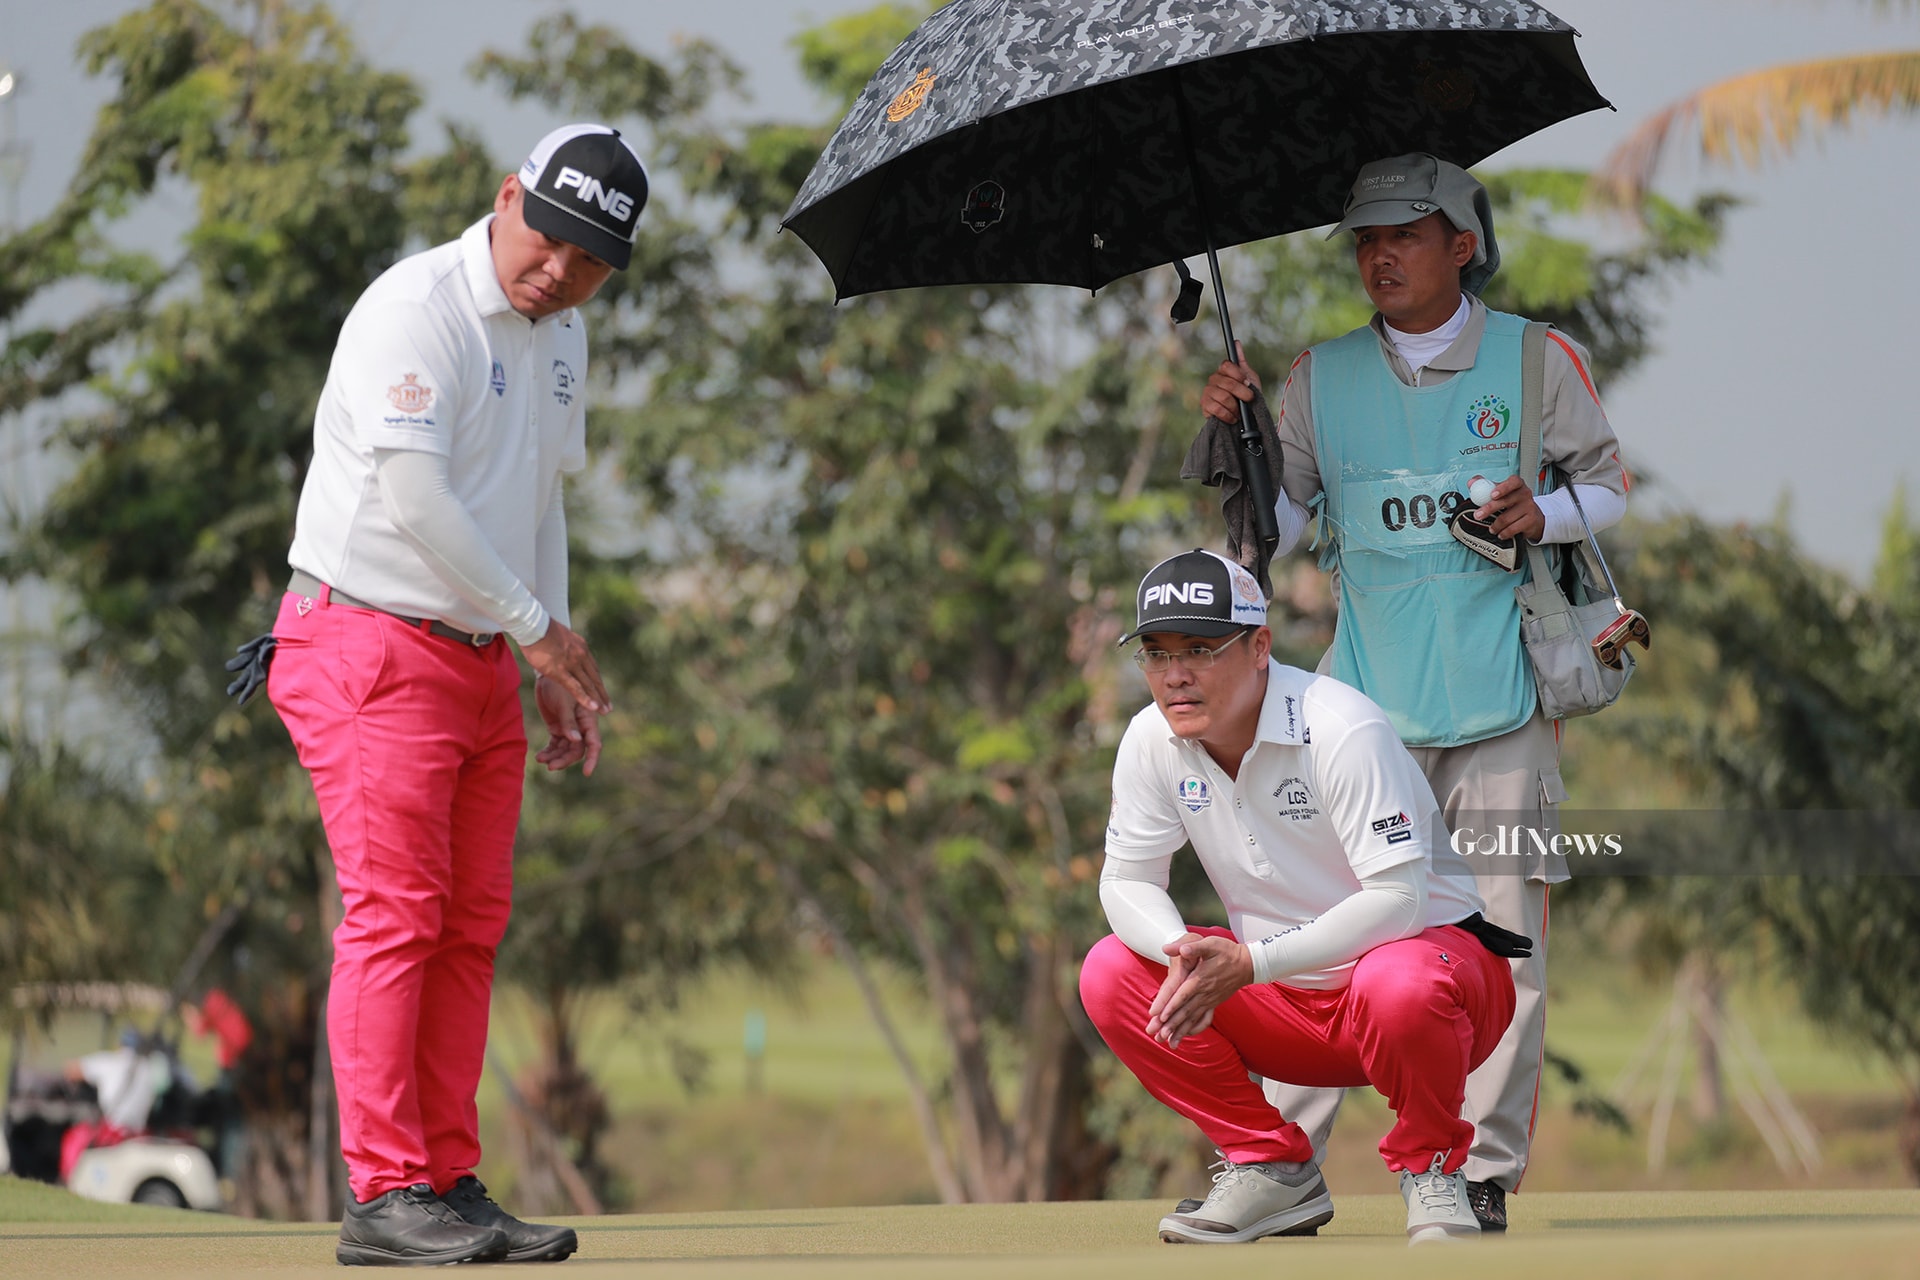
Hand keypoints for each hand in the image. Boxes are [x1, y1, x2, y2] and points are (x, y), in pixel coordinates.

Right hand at [522, 619, 610, 715]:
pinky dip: (585, 698)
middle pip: (594, 678)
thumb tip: (564, 650)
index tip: (602, 692)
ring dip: (598, 699)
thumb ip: (566, 646)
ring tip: (604, 711)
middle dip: (602, 694)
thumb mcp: (560, 636)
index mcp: (581, 647)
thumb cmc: (540, 629)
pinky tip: (593, 707)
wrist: (533, 624)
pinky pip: (576, 688)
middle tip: (609, 707)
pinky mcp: (560, 671)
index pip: (592, 668)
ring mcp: (571, 664)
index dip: (597, 681)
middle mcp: (581, 655)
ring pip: (589, 685)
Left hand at [535, 675, 602, 775]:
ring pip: (565, 749)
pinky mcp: (558, 727)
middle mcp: (581, 726)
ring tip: (540, 759)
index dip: (592, 759)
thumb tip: (576, 741)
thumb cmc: (560, 684)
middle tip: (550, 767)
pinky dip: (549, 751)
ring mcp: (569, 728)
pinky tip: (539, 756)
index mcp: (588, 719)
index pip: (594, 743)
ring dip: (555, 757)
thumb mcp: (564, 703)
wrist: (547, 673)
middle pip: (577, 750)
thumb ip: (569, 722)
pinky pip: (555, 745)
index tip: (587, 773)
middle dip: (565, 760)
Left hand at [1146, 932, 1253, 1047]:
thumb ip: (1192, 947)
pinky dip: (1195, 1029)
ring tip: (1169, 1044)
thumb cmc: (1227, 952)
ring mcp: (1210, 1000)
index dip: (1170, 1005)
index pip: (1182, 995)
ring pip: (1193, 1018)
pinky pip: (1204, 1019)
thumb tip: (1174, 948)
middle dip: (1170, 1024)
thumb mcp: (1210, 944)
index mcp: (1200, 979)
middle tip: (1156, 1036)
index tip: (1158, 1016)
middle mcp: (1204, 993)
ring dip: (1180, 1031)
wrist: (1247, 964)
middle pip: (1185, 1011)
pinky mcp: (1214, 1003)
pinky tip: (1187, 1035)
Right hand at [1199, 342, 1263, 424]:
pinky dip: (1228, 415)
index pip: (1226, 365)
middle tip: (1249, 399)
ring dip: (1236, 407)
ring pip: (1224, 397)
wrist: (1242, 417)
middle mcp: (1213, 379)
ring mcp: (1207, 392)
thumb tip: (1236, 342)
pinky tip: (1232, 417)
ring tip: (1240, 411)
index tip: (1247, 382)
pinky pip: (1217, 409)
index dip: (1238, 374)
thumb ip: (1242, 361)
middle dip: (1242, 393)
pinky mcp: (1204, 406)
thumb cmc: (1245, 396)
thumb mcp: (1249, 377)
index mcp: (1223, 370)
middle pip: (1227, 383)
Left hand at [1477, 476, 1544, 541]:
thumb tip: (1471, 483)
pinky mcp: (1531, 520)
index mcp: (1517, 484)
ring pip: (1507, 518)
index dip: (1502, 488)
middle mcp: (1525, 494)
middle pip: (1506, 501)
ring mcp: (1529, 507)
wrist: (1532, 517)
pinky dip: (1504, 533)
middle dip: (1489, 509)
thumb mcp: (1500, 491)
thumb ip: (1485, 485)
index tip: (1492, 495)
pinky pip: (1513, 529)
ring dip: (1495, 525)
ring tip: (1491, 529)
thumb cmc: (1512, 502)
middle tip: (1477, 515)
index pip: (1513, 482)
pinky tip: (1500, 533)